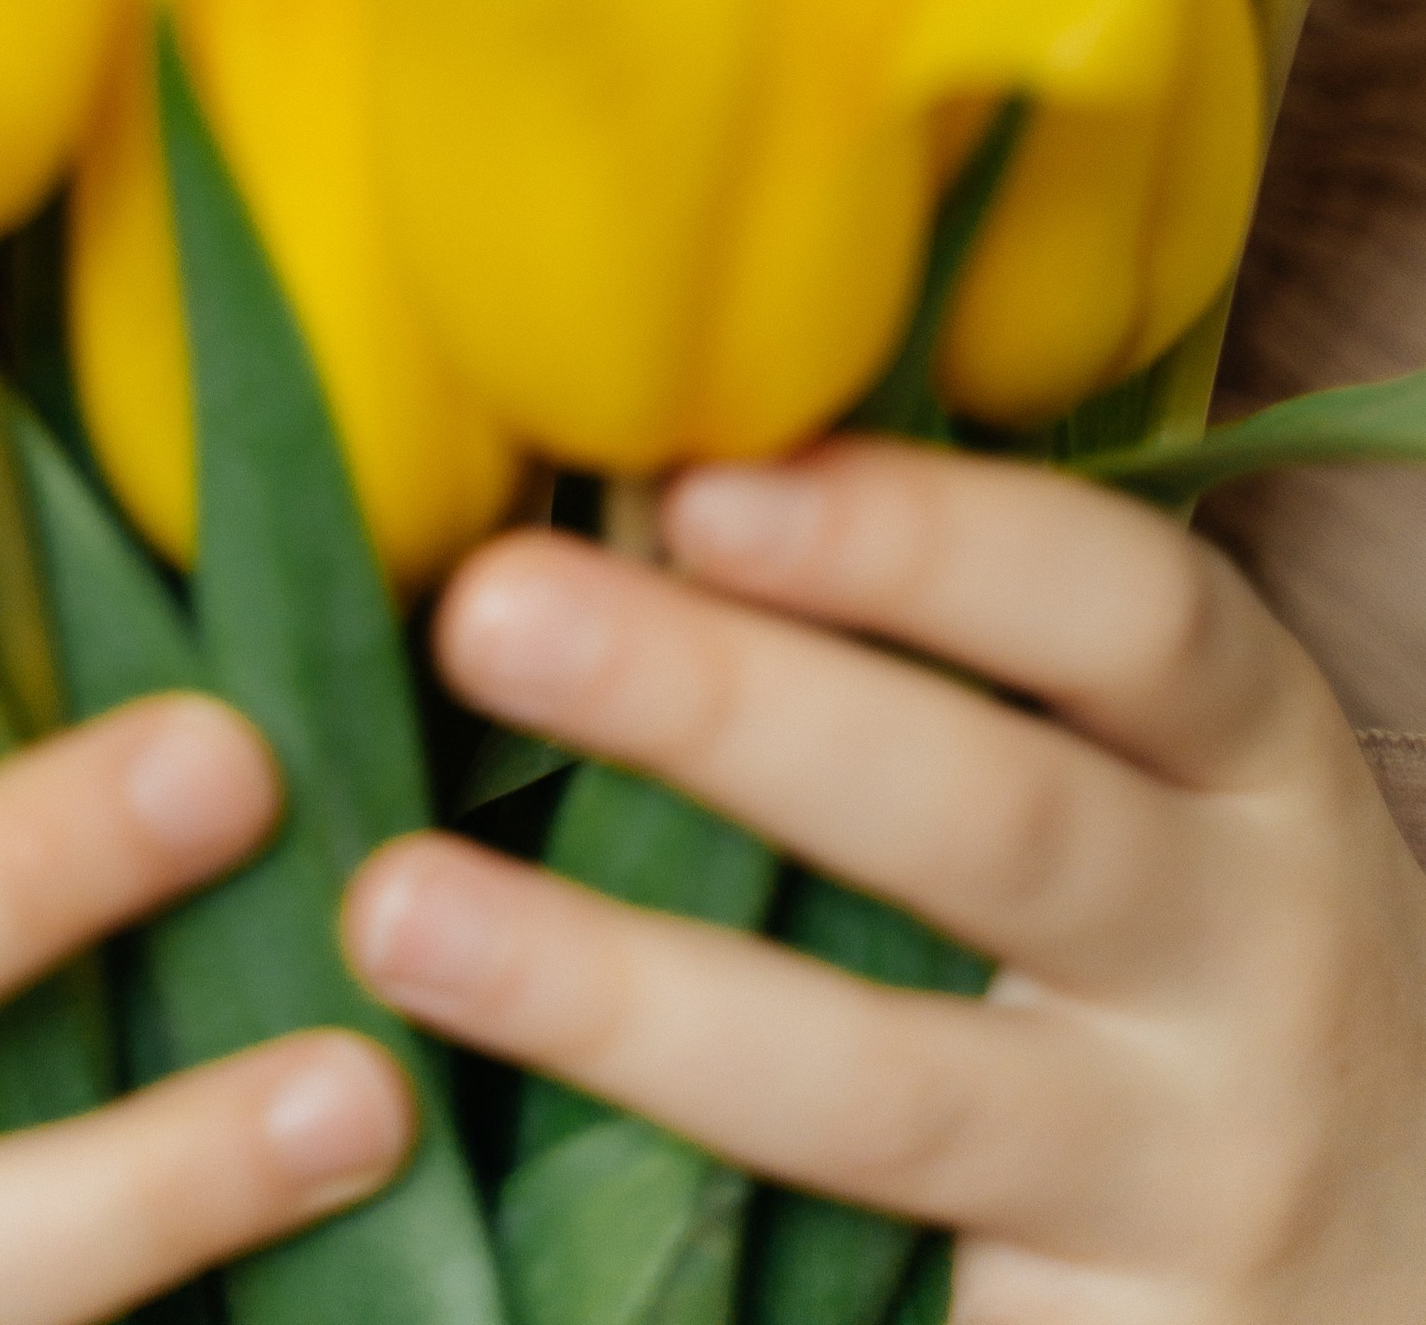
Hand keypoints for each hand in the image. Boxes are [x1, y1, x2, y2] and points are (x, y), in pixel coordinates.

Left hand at [343, 439, 1425, 1319]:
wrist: (1418, 1255)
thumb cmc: (1202, 950)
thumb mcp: (1156, 777)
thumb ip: (954, 654)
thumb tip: (637, 484)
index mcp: (1248, 762)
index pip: (1123, 610)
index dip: (919, 540)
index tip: (702, 481)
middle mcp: (1246, 954)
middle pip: (989, 822)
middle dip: (727, 709)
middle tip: (490, 611)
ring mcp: (1180, 1170)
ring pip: (889, 1088)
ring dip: (623, 994)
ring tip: (399, 913)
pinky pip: (901, 1299)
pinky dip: (692, 1250)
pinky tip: (495, 1199)